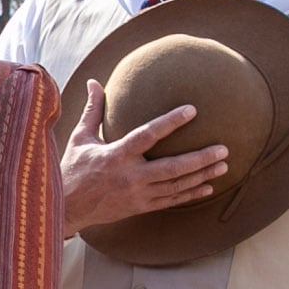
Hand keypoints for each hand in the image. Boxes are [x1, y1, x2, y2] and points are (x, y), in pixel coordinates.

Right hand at [61, 84, 230, 236]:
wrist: (65, 208)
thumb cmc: (73, 169)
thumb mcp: (80, 137)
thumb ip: (93, 110)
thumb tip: (94, 81)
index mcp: (116, 155)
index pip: (148, 135)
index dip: (170, 122)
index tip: (192, 110)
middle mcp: (130, 176)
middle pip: (172, 168)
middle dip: (200, 159)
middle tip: (223, 148)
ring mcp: (137, 194)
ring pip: (176, 186)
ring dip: (202, 175)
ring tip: (223, 165)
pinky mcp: (140, 207)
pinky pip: (171, 201)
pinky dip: (191, 194)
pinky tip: (208, 187)